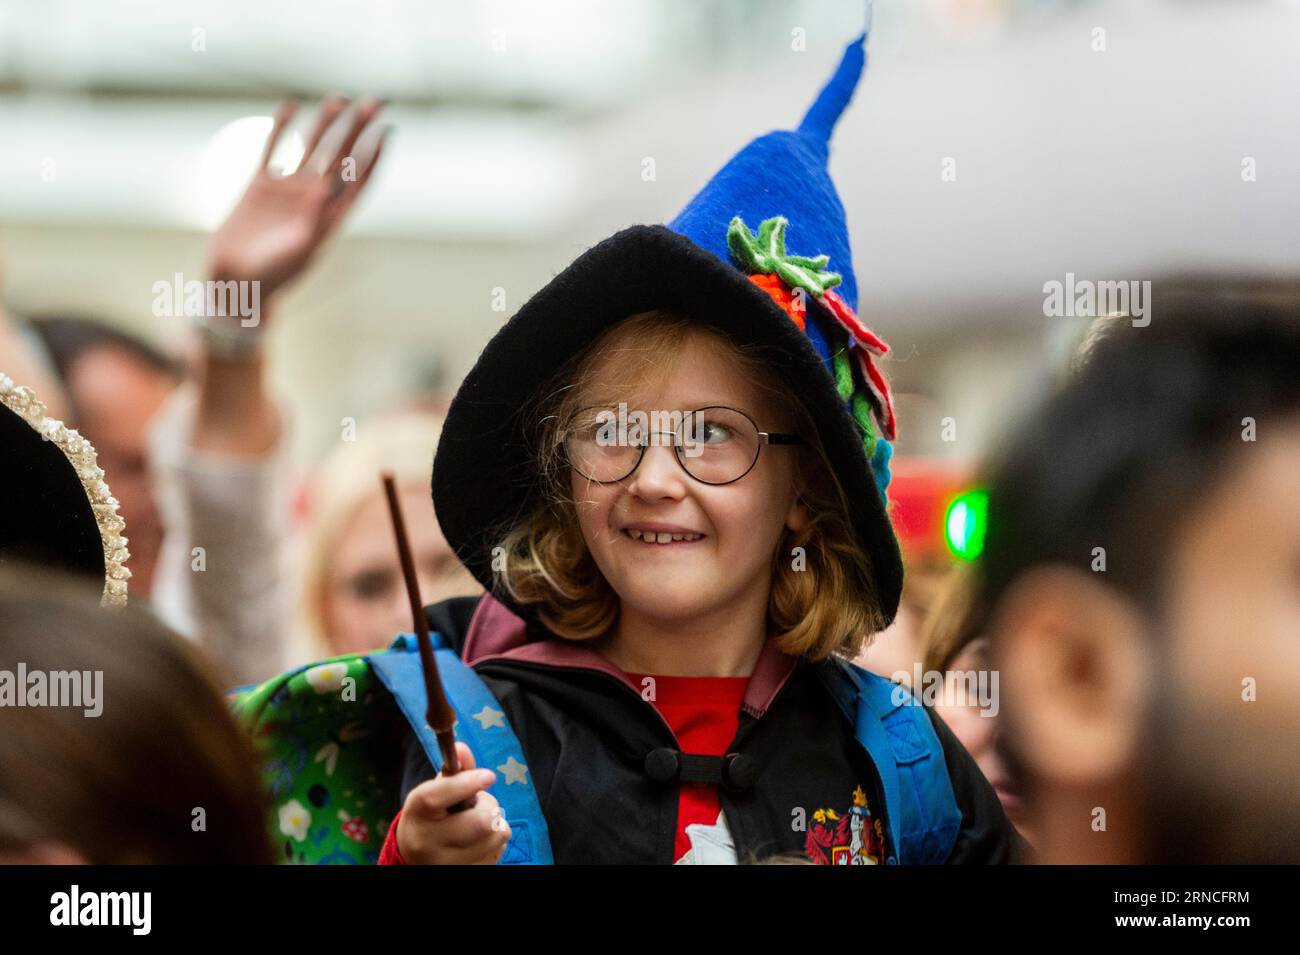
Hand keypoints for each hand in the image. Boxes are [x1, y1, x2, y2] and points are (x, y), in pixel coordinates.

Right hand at [206, 96, 387, 301]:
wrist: (237, 282)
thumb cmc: (274, 276)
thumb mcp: (299, 251)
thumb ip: (314, 220)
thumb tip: (327, 188)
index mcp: (331, 216)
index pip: (360, 180)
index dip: (375, 156)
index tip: (388, 130)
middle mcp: (314, 199)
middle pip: (342, 157)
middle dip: (358, 131)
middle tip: (373, 101)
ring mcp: (288, 190)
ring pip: (312, 149)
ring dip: (326, 125)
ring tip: (338, 99)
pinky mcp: (260, 185)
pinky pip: (273, 149)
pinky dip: (282, 127)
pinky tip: (291, 105)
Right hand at [395, 742, 510, 864]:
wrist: (415, 859)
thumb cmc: (429, 818)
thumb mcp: (432, 793)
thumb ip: (453, 772)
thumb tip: (462, 748)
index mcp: (418, 813)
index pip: (438, 796)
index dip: (467, 783)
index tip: (488, 776)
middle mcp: (429, 843)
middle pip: (480, 822)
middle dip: (489, 806)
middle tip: (479, 805)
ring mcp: (449, 864)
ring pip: (496, 835)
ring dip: (495, 824)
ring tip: (476, 825)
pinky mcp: (469, 874)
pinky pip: (499, 851)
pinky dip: (494, 842)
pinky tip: (477, 843)